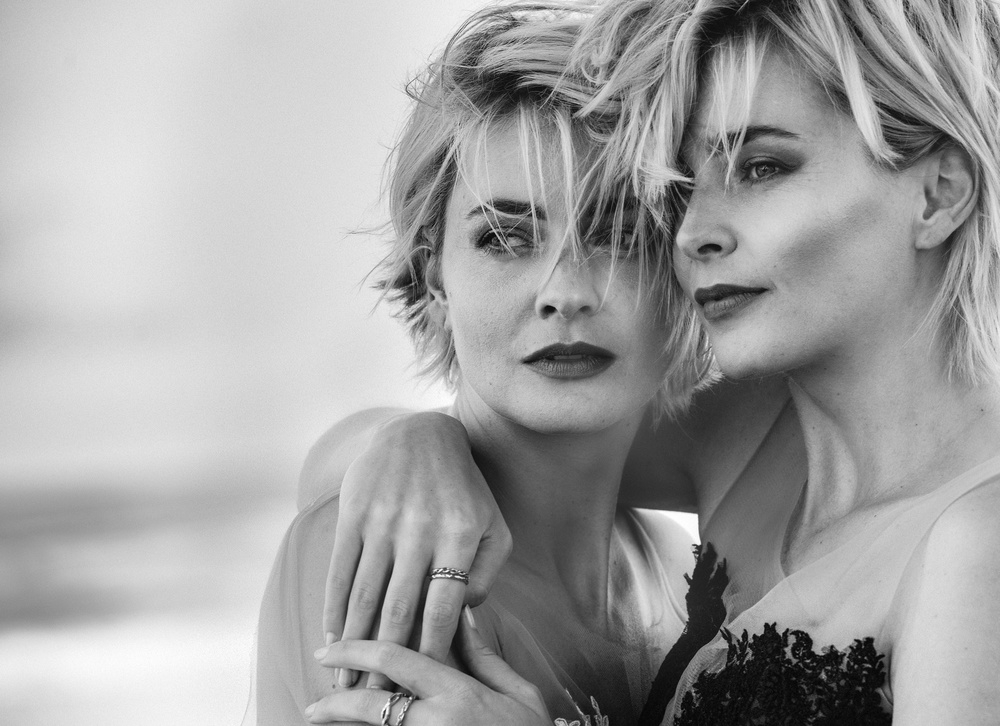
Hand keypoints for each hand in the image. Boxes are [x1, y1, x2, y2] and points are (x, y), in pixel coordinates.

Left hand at [306, 608, 550, 725]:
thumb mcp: (518, 695)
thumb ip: (485, 658)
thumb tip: (462, 616)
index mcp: (458, 694)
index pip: (395, 659)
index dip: (355, 649)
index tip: (329, 649)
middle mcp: (436, 722)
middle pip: (369, 704)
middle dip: (334, 702)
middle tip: (313, 705)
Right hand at [324, 411, 512, 688]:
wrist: (420, 434)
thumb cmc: (464, 490)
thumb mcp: (493, 524)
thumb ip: (487, 572)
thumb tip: (462, 616)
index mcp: (460, 534)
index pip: (444, 606)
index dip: (433, 649)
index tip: (424, 684)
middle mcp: (420, 529)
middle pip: (399, 608)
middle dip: (386, 662)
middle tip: (377, 701)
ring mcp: (383, 520)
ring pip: (365, 594)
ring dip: (354, 644)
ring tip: (346, 682)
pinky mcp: (353, 514)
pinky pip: (340, 569)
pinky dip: (334, 608)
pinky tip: (332, 637)